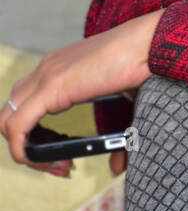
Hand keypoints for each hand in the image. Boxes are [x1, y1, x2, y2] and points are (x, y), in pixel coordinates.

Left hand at [0, 11, 162, 174]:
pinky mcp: (51, 87)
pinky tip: (42, 161)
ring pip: (6, 119)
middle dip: (27, 145)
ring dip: (24, 149)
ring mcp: (45, 76)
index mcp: (60, 70)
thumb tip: (117, 168)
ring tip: (55, 166)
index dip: (35, 135)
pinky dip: (22, 148)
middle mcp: (46, 70)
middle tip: (58, 165)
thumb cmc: (145, 65)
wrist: (151, 42)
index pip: (26, 104)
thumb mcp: (126, 106)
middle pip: (11, 113)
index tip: (62, 157)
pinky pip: (18, 125)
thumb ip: (119, 138)